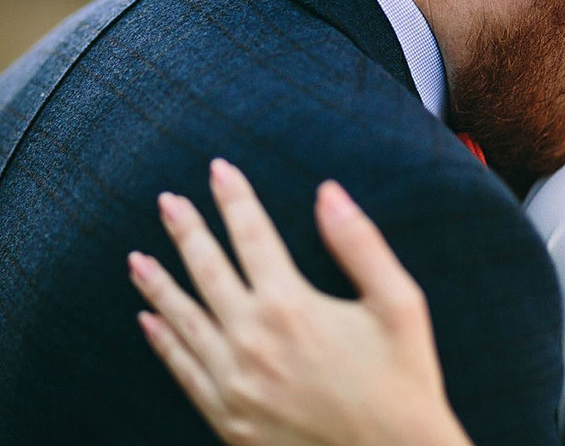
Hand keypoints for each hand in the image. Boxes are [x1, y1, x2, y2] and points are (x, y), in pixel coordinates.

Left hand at [128, 159, 471, 445]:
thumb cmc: (403, 380)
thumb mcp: (398, 303)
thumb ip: (359, 244)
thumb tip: (328, 192)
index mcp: (292, 307)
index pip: (254, 236)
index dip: (235, 198)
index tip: (219, 169)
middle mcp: (253, 341)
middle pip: (208, 270)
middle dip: (187, 230)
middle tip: (167, 201)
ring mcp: (234, 383)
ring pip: (183, 320)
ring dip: (158, 285)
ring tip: (137, 258)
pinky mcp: (229, 418)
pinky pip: (183, 371)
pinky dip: (163, 343)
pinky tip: (149, 322)